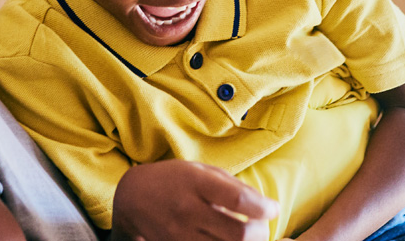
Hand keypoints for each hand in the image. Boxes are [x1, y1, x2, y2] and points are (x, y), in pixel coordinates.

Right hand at [110, 160, 278, 240]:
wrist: (133, 198)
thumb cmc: (174, 180)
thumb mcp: (201, 171)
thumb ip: (234, 185)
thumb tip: (266, 206)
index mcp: (196, 184)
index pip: (239, 200)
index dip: (264, 208)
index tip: (272, 209)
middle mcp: (188, 211)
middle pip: (240, 235)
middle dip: (261, 233)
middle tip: (261, 226)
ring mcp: (181, 235)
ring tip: (247, 235)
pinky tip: (227, 239)